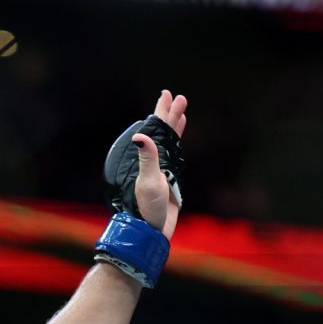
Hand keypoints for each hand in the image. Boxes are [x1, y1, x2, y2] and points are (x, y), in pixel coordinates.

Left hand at [132, 90, 187, 236]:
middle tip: (178, 96)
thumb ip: (147, 157)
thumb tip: (140, 135)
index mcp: (148, 157)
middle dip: (170, 113)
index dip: (161, 111)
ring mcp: (162, 168)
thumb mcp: (148, 180)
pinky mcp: (169, 179)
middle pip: (163, 131)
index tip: (166, 94)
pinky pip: (173, 156)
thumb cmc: (146, 206)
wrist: (150, 229)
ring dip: (175, 125)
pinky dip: (175, 144)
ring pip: (169, 141)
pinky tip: (177, 138)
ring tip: (182, 110)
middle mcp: (154, 160)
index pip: (155, 128)